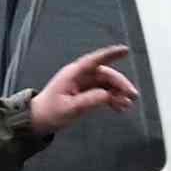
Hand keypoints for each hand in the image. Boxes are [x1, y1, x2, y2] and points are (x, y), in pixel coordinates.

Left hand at [23, 48, 142, 130]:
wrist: (38, 120)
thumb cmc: (49, 112)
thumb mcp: (69, 108)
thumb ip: (88, 101)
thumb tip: (107, 95)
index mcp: (73, 74)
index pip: (94, 60)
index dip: (110, 54)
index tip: (125, 50)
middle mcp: (80, 76)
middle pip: (105, 75)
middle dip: (120, 84)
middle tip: (132, 95)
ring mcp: (83, 84)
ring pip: (107, 85)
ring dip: (118, 93)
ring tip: (127, 105)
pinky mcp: (86, 93)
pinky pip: (104, 93)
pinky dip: (113, 99)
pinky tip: (120, 107)